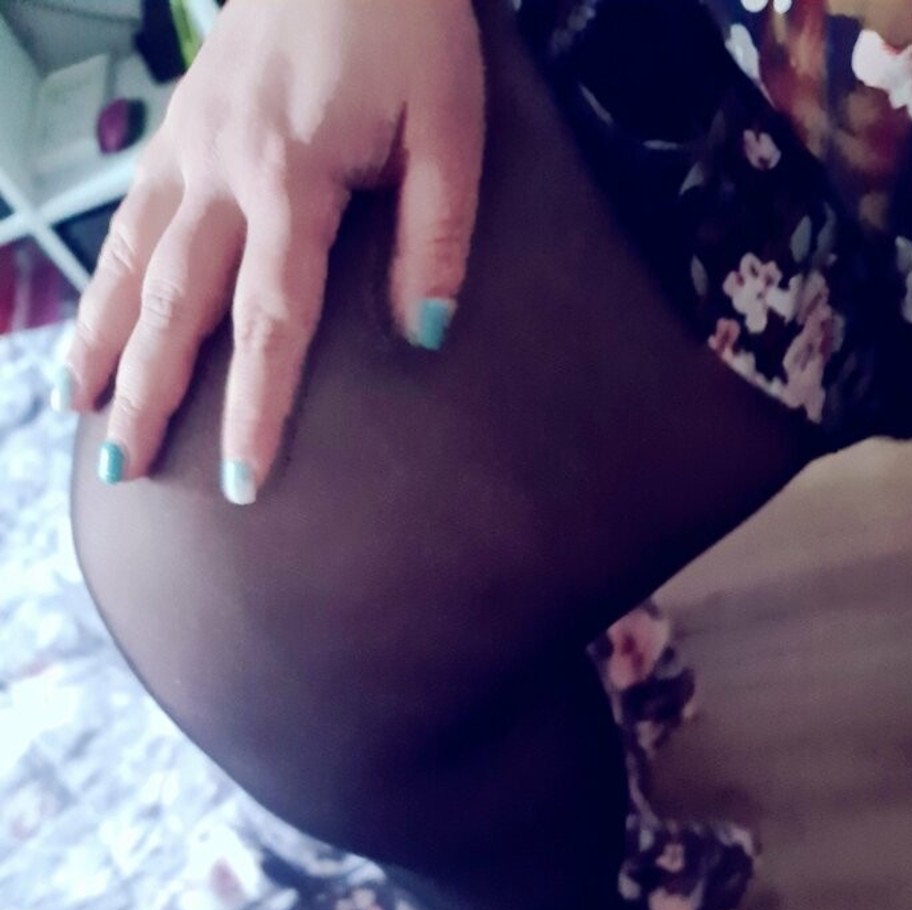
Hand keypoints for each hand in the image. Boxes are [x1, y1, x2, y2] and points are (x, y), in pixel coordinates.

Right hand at [58, 0, 484, 503]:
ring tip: (78, 414)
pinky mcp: (173, 130)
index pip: (271, 317)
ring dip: (101, 344)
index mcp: (292, 176)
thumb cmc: (406, 24)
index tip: (241, 479)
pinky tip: (89, 327)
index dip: (255, 405)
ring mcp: (186, 148)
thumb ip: (437, 233)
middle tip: (125, 471)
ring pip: (130, 262)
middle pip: (176, 303)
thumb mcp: (449, 124)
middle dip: (147, 394)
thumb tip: (425, 332)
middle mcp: (221, 170)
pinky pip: (127, 221)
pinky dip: (101, 281)